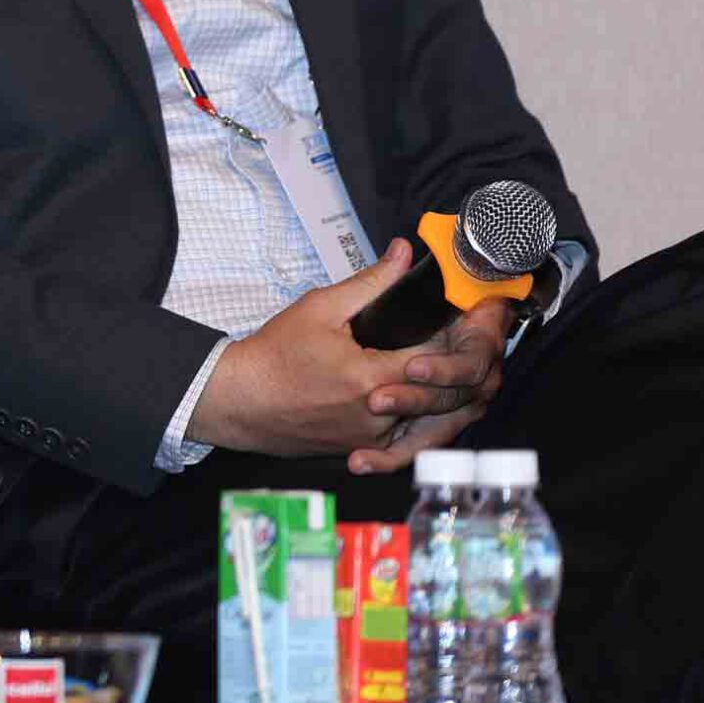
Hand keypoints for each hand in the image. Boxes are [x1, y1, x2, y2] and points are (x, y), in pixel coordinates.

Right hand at [188, 240, 498, 467]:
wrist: (240, 399)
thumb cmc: (275, 354)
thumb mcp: (321, 308)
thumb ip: (370, 282)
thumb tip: (403, 254)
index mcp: (372, 377)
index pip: (437, 362)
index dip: (454, 342)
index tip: (462, 325)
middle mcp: (377, 415)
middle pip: (437, 395)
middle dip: (452, 372)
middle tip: (463, 347)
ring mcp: (369, 437)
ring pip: (423, 419)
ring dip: (436, 398)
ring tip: (440, 372)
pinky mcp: (359, 448)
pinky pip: (402, 438)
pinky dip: (412, 419)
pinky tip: (410, 400)